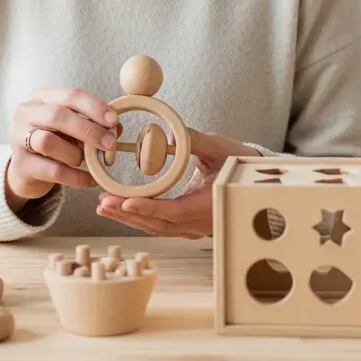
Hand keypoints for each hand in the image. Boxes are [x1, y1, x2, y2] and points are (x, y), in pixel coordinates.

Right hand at [5, 88, 119, 212]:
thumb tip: (116, 128)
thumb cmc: (55, 142)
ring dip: (75, 153)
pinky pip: (52, 170)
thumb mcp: (73, 129)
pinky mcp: (21, 165)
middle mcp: (26, 114)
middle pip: (57, 115)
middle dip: (88, 130)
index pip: (70, 96)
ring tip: (85, 162)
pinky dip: (76, 177)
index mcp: (42, 98)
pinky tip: (90, 180)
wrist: (27, 170)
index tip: (113, 120)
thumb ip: (93, 124)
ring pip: (49, 142)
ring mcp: (19, 139)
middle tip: (109, 143)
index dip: (94, 107)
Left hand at [95, 128, 256, 237]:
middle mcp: (199, 222)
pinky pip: (161, 225)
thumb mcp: (219, 147)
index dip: (148, 208)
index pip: (172, 211)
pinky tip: (122, 209)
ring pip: (157, 228)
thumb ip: (194, 140)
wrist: (257, 180)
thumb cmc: (240, 163)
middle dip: (128, 214)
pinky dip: (140, 218)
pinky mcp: (189, 225)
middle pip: (158, 224)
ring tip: (104, 206)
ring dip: (130, 218)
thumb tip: (169, 132)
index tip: (125, 201)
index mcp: (208, 205)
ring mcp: (194, 227)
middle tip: (103, 202)